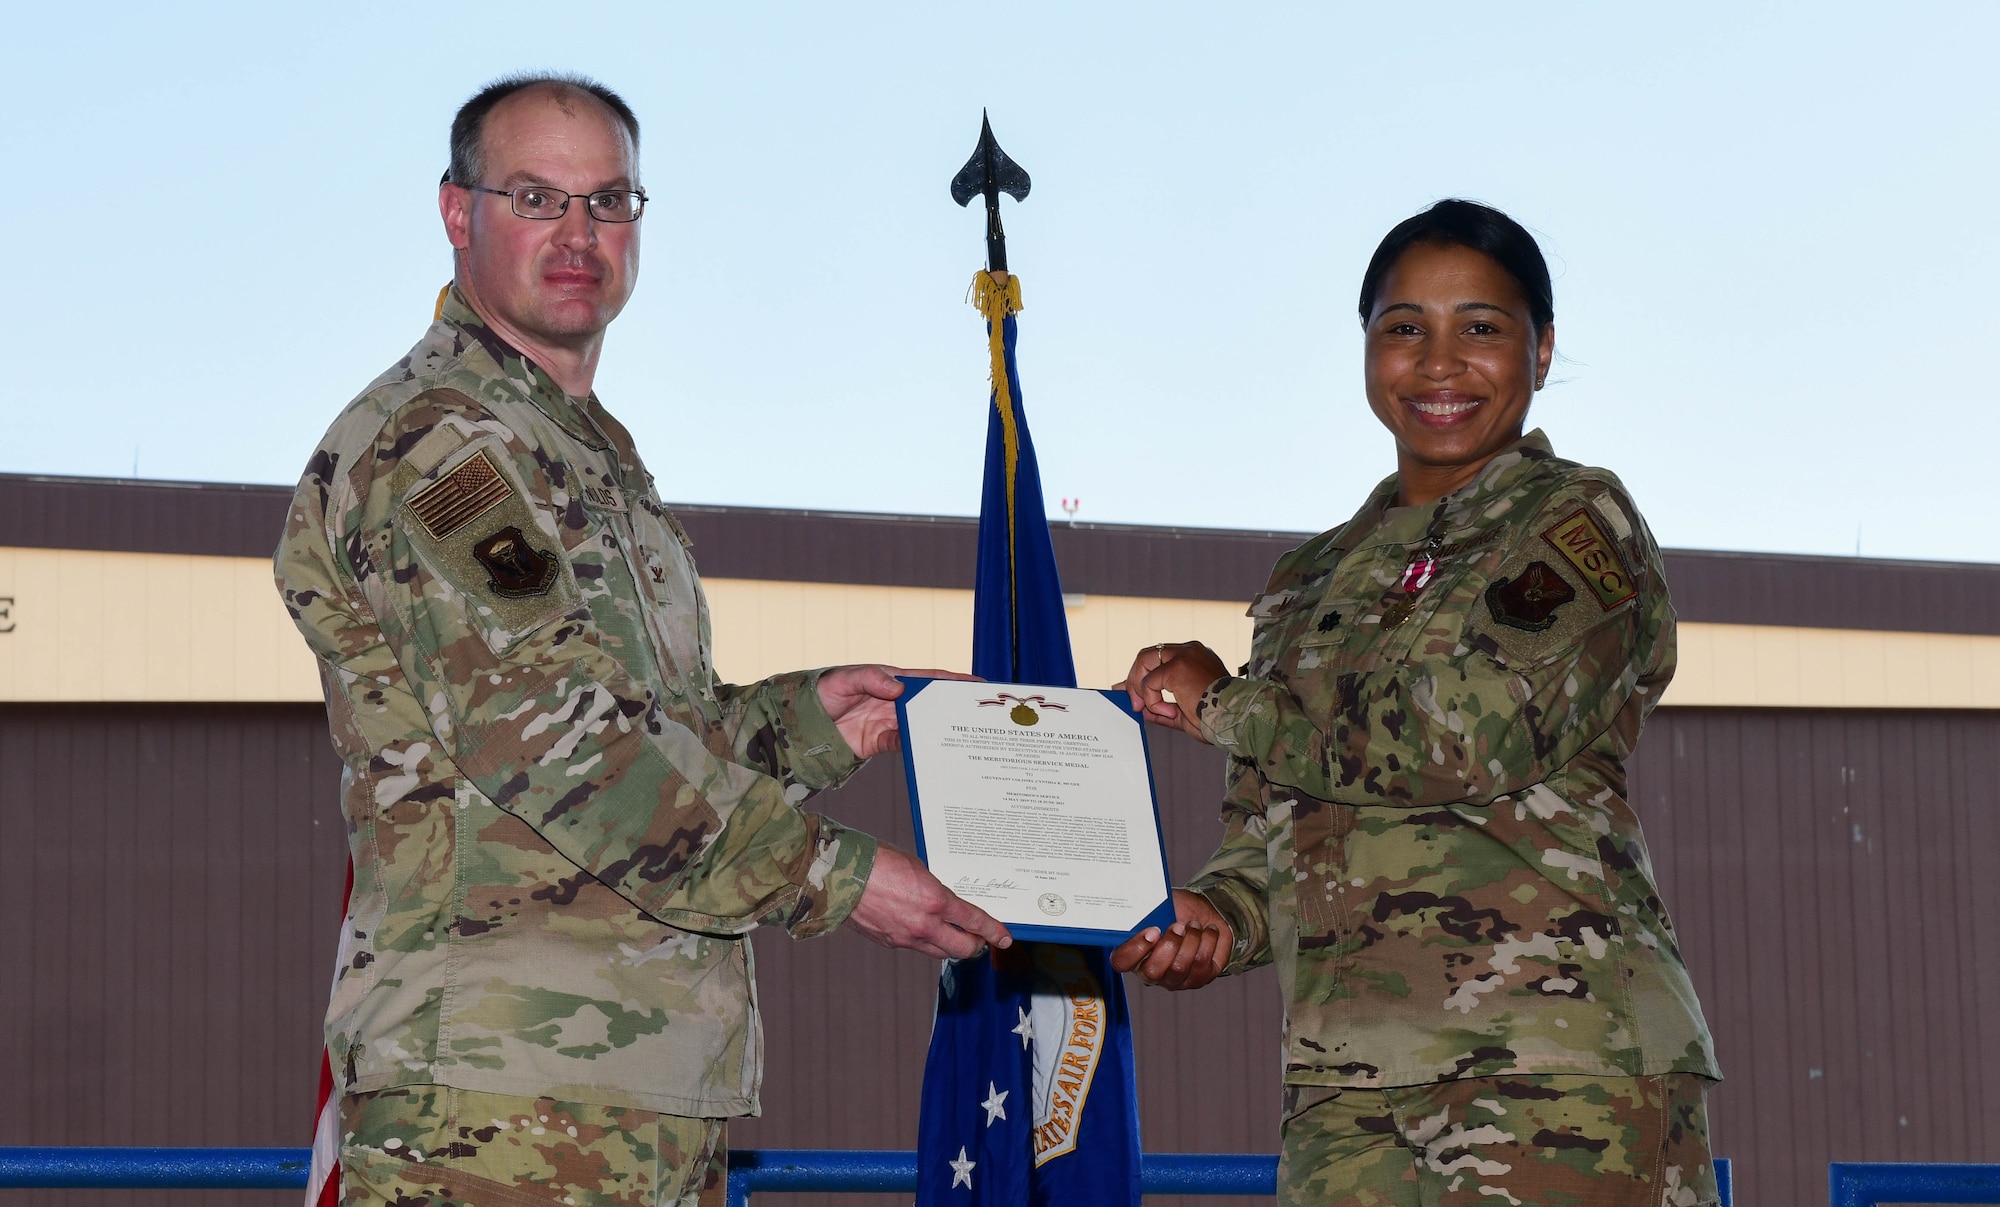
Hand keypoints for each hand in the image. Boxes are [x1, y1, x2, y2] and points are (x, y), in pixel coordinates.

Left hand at [817, 665, 975, 759]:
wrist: (798, 724)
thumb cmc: (821, 692)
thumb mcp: (845, 679)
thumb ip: (871, 679)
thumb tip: (898, 688)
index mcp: (891, 679)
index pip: (928, 678)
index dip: (953, 680)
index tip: (976, 683)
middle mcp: (895, 701)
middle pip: (930, 704)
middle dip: (953, 707)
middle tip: (978, 713)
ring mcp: (889, 722)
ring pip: (921, 725)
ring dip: (938, 729)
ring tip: (962, 734)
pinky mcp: (880, 742)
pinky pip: (903, 745)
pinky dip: (916, 747)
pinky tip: (929, 750)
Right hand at [847, 845, 1013, 959]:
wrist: (841, 876)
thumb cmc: (878, 862)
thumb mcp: (918, 868)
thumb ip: (935, 889)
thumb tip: (943, 900)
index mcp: (935, 901)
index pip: (974, 922)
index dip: (993, 931)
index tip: (1004, 938)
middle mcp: (924, 925)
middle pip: (962, 949)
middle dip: (975, 945)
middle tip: (979, 939)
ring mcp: (906, 938)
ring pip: (940, 952)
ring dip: (951, 946)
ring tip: (955, 937)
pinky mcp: (890, 943)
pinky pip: (916, 947)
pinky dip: (925, 941)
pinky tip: (922, 929)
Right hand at [1110, 889, 1231, 990]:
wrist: (1206, 913)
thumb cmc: (1178, 910)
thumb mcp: (1159, 905)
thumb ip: (1146, 910)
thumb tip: (1141, 906)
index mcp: (1135, 952)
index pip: (1122, 961)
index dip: (1135, 948)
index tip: (1153, 929)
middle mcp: (1152, 971)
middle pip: (1152, 972)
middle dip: (1168, 944)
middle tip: (1178, 926)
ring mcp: (1176, 979)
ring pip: (1179, 967)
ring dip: (1190, 939)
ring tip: (1194, 924)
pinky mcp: (1199, 979)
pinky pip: (1202, 963)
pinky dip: (1207, 941)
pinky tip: (1207, 931)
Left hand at [1119, 642, 1227, 740]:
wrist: (1234, 720)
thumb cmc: (1216, 718)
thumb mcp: (1182, 711)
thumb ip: (1159, 705)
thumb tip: (1137, 705)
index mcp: (1195, 657)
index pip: (1160, 658)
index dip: (1142, 675)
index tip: (1134, 695)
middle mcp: (1190, 650)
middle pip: (1148, 655)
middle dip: (1134, 680)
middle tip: (1135, 705)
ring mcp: (1184, 655)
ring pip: (1145, 662)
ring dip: (1140, 689)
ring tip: (1148, 709)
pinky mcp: (1177, 667)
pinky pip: (1150, 682)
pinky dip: (1153, 701)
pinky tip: (1170, 712)